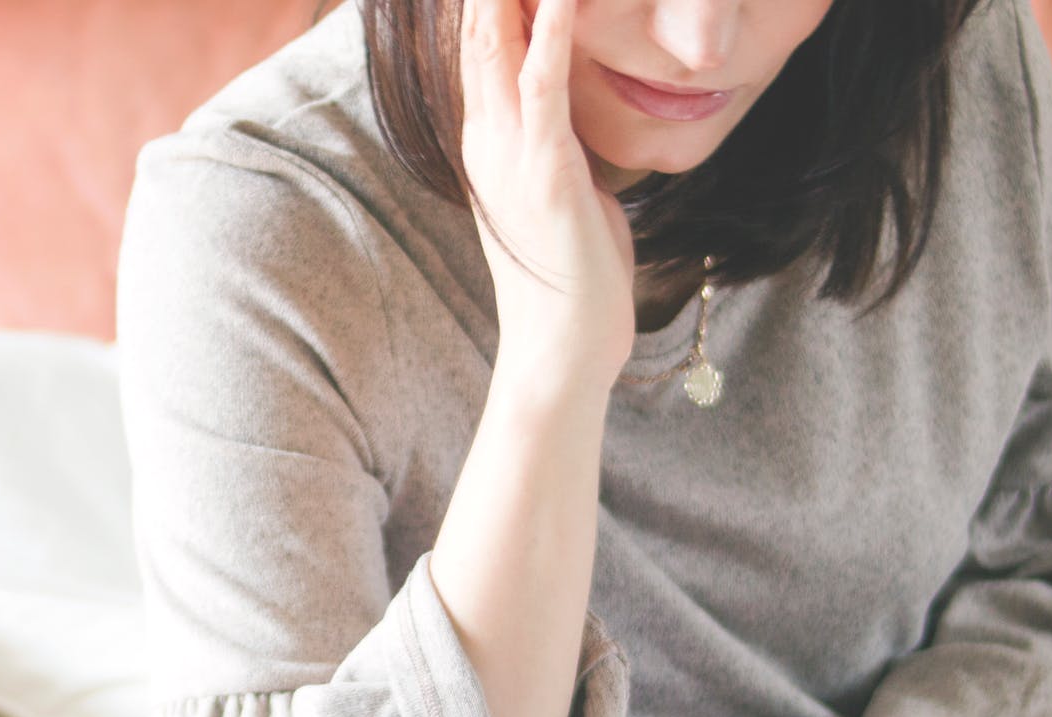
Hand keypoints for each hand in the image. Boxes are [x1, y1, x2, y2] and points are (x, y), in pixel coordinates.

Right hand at [458, 0, 636, 395]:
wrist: (563, 350)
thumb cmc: (575, 276)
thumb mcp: (568, 189)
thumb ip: (560, 141)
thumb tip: (572, 112)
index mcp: (491, 139)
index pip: (482, 42)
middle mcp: (486, 137)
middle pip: (477, 28)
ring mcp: (508, 152)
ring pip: (500, 44)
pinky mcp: (544, 169)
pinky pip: (543, 85)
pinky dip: (551, 32)